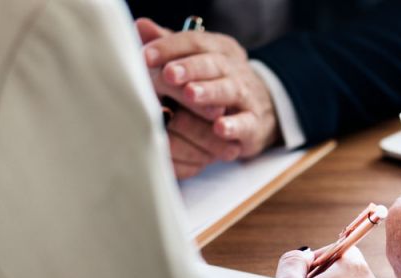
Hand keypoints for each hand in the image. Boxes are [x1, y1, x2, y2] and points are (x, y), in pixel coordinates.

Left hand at [136, 18, 279, 176]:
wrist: (260, 110)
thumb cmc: (218, 83)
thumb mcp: (196, 61)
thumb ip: (170, 47)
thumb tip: (140, 26)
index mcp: (219, 49)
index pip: (195, 41)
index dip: (170, 47)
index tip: (146, 56)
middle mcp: (235, 69)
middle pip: (213, 63)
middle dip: (190, 68)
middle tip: (168, 74)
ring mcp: (246, 95)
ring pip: (229, 90)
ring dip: (209, 91)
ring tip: (190, 94)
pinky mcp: (254, 123)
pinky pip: (246, 123)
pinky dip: (234, 126)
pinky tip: (219, 128)